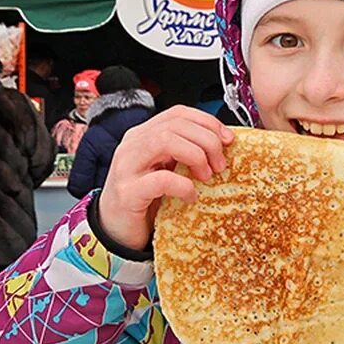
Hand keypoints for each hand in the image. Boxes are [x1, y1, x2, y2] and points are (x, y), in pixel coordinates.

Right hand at [97, 106, 234, 250]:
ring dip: (195, 156)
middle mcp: (132, 145)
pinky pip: (161, 179)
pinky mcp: (127, 192)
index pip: (178, 113)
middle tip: (219, 165)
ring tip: (206, 176)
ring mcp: (127, 167)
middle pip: (175, 124)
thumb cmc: (146, 200)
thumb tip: (222, 145)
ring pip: (165, 141)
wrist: (116, 230)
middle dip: (207, 141)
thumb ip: (185, 154)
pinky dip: (183, 186)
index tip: (227, 140)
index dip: (207, 122)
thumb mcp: (167, 170)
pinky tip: (190, 197)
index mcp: (143, 135)